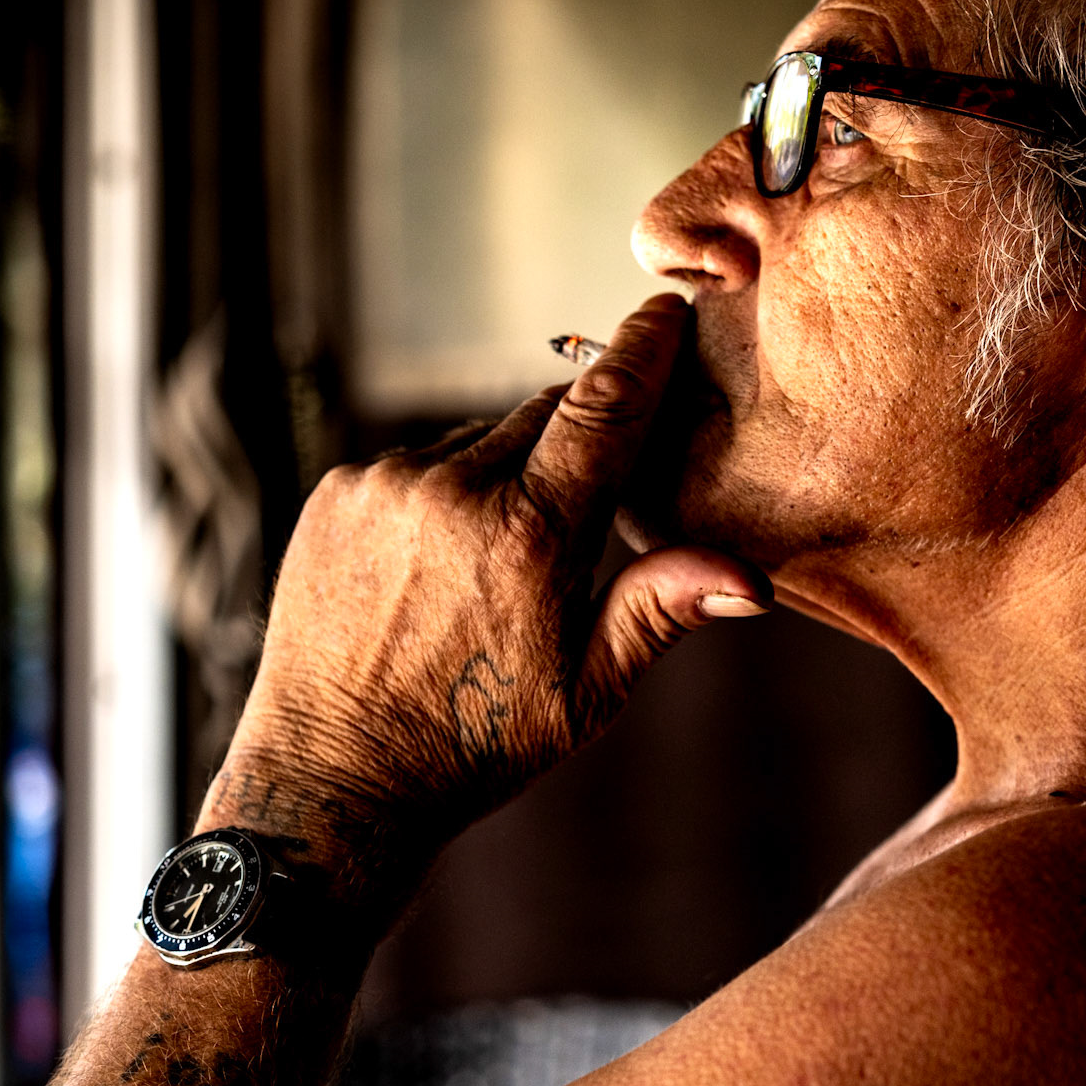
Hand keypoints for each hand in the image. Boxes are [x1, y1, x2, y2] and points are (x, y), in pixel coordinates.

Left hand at [202, 295, 768, 905]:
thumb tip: (751, 577)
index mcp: (530, 538)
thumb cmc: (472, 745)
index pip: (605, 410)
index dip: (644, 353)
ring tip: (488, 569)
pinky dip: (439, 493)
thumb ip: (659, 612)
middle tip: (580, 510)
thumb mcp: (585, 696)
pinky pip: (415, 463)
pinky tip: (432, 568)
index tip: (668, 310)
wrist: (333, 775)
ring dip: (501, 477)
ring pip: (476, 442)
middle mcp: (454, 492)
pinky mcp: (338, 491)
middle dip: (574, 446)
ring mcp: (387, 485)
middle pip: (543, 420)